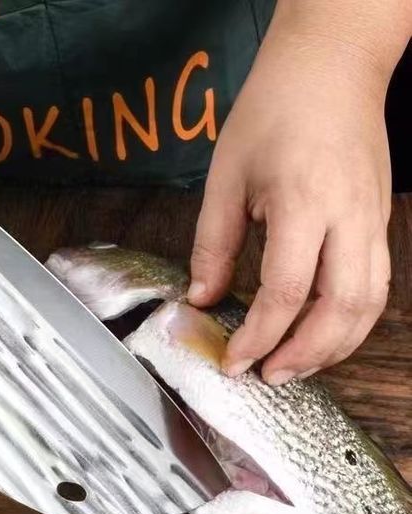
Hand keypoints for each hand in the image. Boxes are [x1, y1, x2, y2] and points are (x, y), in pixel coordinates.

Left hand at [188, 2, 407, 384]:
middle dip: (303, 354)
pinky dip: (350, 322)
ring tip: (293, 366)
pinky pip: (377, 287)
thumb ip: (213, 246)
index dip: (258, 337)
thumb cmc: (270, 115)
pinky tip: (320, 334)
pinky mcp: (381, 223)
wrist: (331, 67)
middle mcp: (350, 219)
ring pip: (370, 306)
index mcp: (304, 204)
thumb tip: (203, 301)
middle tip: (266, 376)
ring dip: (333, 347)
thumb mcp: (224, 180)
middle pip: (341, 310)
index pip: (285, 293)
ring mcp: (374, 222)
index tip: (232, 362)